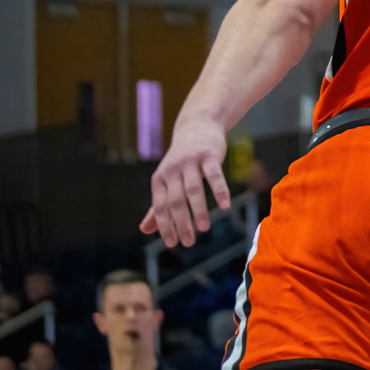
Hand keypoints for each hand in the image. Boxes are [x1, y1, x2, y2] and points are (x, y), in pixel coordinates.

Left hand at [141, 118, 231, 246]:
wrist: (197, 125)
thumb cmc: (182, 159)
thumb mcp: (167, 180)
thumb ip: (158, 205)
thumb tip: (145, 230)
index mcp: (159, 179)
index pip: (160, 207)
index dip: (165, 226)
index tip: (173, 243)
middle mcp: (172, 170)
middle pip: (176, 201)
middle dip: (182, 223)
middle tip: (188, 242)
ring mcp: (191, 161)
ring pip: (193, 190)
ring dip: (199, 211)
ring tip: (204, 229)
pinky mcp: (209, 155)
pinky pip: (215, 175)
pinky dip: (219, 191)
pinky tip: (224, 206)